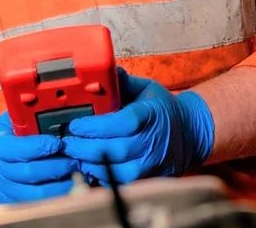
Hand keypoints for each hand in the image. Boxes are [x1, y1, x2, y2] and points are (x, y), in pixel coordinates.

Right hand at [0, 112, 80, 214]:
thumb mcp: (4, 125)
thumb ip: (22, 116)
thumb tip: (47, 102)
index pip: (18, 149)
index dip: (40, 146)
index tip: (57, 142)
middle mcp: (2, 171)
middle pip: (31, 173)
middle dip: (57, 165)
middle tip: (75, 158)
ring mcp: (9, 190)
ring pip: (38, 192)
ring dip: (61, 183)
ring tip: (77, 171)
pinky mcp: (17, 203)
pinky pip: (40, 204)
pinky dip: (58, 195)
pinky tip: (71, 185)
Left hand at [60, 68, 214, 184]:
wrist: (189, 133)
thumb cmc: (162, 110)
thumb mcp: (146, 89)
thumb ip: (122, 82)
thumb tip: (102, 70)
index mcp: (152, 114)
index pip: (124, 122)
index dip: (97, 126)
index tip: (75, 125)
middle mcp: (154, 140)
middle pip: (117, 150)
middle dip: (86, 148)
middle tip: (66, 144)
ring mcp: (154, 163)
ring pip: (119, 172)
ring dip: (92, 166)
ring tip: (74, 157)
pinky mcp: (151, 179)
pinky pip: (124, 185)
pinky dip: (104, 179)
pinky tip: (90, 169)